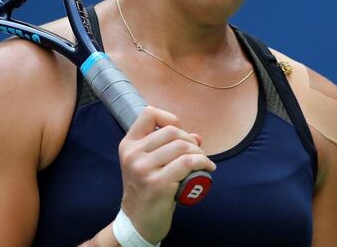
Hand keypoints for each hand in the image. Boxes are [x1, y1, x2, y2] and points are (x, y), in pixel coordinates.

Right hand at [117, 106, 216, 243]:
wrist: (139, 221)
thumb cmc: (147, 189)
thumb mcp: (149, 164)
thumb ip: (168, 147)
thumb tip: (197, 137)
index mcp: (128, 145)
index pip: (148, 114)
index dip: (169, 119)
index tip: (179, 134)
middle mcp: (133, 154)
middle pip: (171, 131)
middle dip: (190, 140)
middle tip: (197, 153)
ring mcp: (143, 169)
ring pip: (182, 147)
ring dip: (199, 154)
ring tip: (203, 162)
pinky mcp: (157, 184)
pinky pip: (187, 163)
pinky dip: (203, 163)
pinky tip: (207, 169)